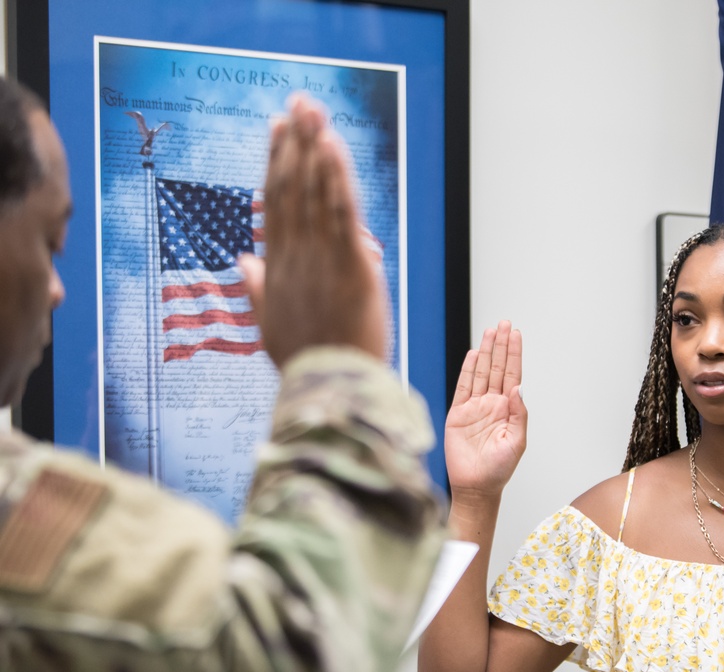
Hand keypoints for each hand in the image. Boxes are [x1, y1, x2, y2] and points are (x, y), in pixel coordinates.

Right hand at [239, 92, 386, 366]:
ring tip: (313, 111)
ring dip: (314, 147)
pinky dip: (335, 177)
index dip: (276, 162)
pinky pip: (341, 211)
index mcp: (277, 267)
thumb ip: (257, 288)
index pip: (275, 203)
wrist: (332, 387)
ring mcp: (321, 257)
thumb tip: (245, 262)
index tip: (278, 131)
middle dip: (294, 143)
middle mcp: (295, 255)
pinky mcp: (350, 264)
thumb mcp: (271, 325)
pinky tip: (331, 146)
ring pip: (314, 193)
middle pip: (291, 188)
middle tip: (297, 104)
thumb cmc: (306, 359)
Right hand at [445, 321, 526, 498]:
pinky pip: (462, 387)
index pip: (512, 375)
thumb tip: (518, 388)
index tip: (516, 335)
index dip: (514, 354)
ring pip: (480, 372)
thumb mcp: (516, 441)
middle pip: (496, 368)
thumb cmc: (499, 469)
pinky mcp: (458, 414)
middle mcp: (492, 404)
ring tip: (490, 332)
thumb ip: (519, 414)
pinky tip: (472, 355)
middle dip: (500, 345)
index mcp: (508, 409)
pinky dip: (467, 370)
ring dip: (485, 352)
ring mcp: (474, 407)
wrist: (476, 486)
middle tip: (504, 324)